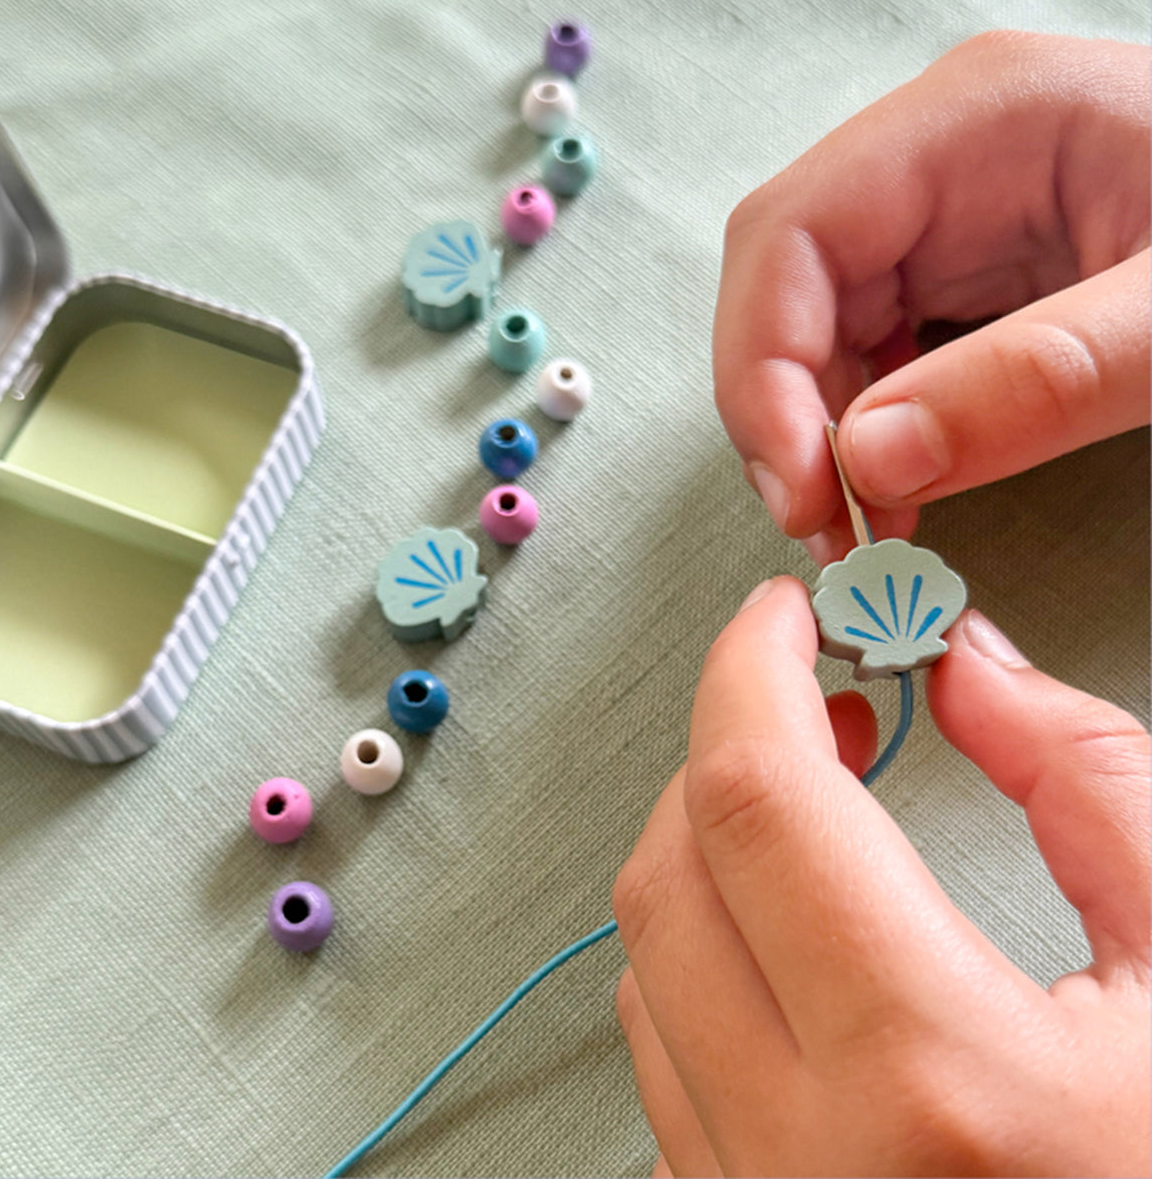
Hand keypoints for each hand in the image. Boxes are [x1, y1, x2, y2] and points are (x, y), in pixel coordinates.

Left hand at [613, 577, 1149, 1175]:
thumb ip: (1094, 788)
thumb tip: (972, 668)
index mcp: (936, 1081)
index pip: (759, 802)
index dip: (750, 671)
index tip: (780, 616)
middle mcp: (810, 1160)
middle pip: (671, 873)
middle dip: (727, 753)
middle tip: (812, 705)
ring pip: (647, 966)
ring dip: (709, 853)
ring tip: (812, 814)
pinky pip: (664, 1060)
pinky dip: (705, 961)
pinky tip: (790, 944)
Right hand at [713, 32, 1149, 563]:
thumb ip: (1040, 377)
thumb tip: (871, 459)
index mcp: (977, 120)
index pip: (789, 236)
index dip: (762, 368)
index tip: (802, 486)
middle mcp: (937, 162)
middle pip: (785, 292)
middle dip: (786, 421)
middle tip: (828, 531)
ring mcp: (946, 218)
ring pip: (815, 334)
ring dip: (820, 442)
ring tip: (866, 530)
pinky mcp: (962, 274)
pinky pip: (872, 357)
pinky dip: (868, 437)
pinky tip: (898, 491)